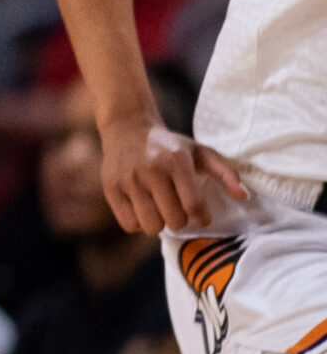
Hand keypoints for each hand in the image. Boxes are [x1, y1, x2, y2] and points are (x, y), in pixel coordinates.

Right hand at [100, 115, 247, 232]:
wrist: (127, 128)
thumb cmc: (169, 146)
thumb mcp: (200, 152)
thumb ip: (226, 172)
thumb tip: (242, 196)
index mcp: (175, 161)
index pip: (194, 206)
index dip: (202, 217)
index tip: (200, 215)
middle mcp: (150, 170)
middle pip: (173, 221)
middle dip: (179, 219)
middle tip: (176, 207)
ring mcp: (128, 180)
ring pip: (151, 226)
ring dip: (159, 222)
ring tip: (159, 209)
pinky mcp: (110, 188)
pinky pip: (129, 224)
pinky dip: (138, 222)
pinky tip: (142, 208)